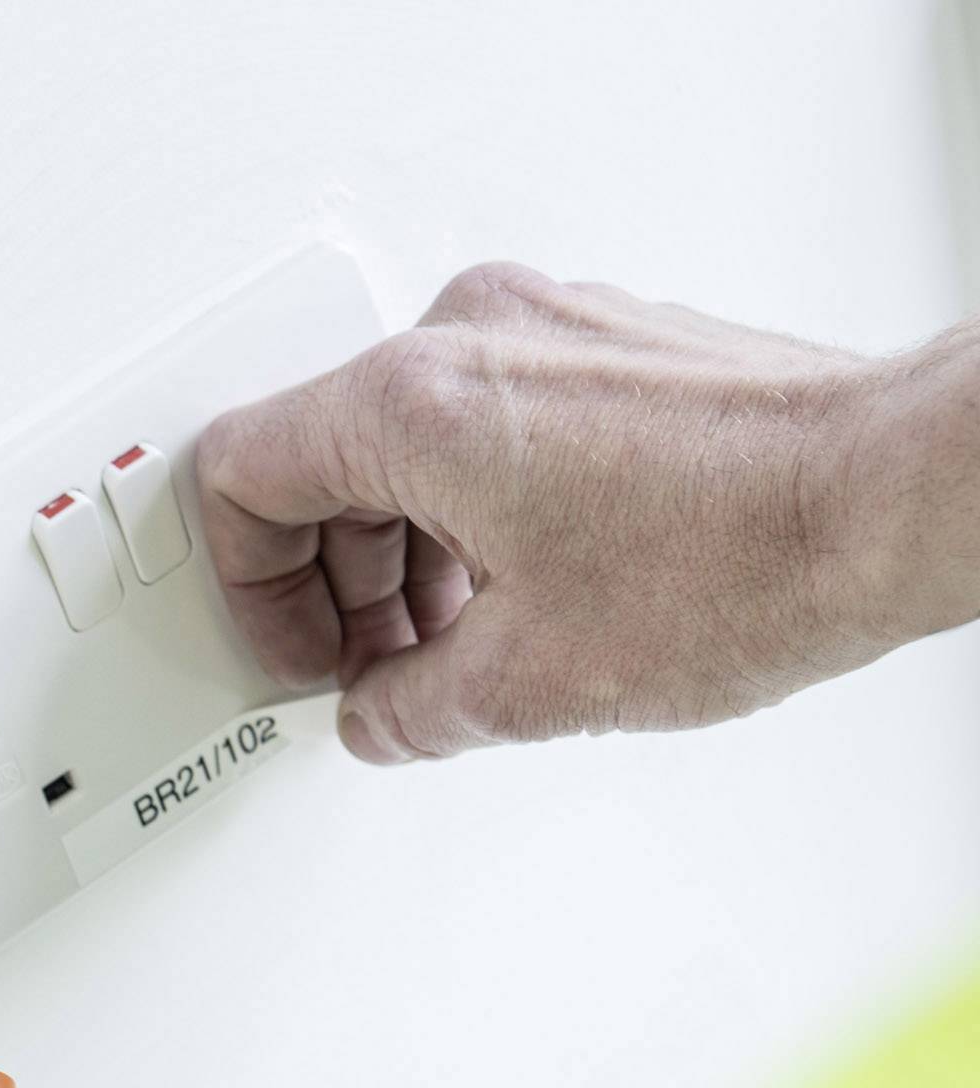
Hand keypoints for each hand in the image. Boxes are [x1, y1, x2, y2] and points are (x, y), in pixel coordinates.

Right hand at [198, 260, 964, 761]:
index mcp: (415, 404)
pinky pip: (490, 428)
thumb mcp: (528, 684)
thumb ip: (409, 711)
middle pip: (324, 460)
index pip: (242, 472)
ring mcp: (545, 331)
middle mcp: (472, 337)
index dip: (248, 591)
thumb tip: (380, 718)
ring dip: (407, 562)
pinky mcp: (605, 349)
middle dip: (337, 588)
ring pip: (408, 446)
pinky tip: (527, 601)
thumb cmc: (739, 559)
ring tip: (459, 653)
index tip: (296, 656)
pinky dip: (479, 519)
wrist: (881, 505)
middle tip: (374, 674)